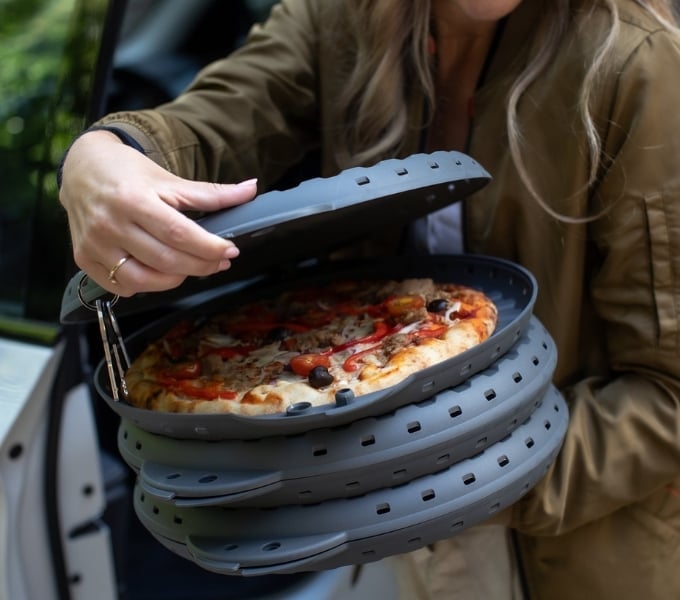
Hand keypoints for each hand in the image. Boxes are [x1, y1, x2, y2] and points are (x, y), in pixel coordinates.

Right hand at [59, 130, 257, 295]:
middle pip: (165, 260)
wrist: (82, 170)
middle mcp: (110, 224)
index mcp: (133, 200)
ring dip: (176, 280)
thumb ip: (211, 193)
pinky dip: (147, 285)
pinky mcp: (84, 259)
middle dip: (201, 265)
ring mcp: (94, 245)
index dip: (209, 247)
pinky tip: (160, 272)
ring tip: (191, 267)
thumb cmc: (129, 175)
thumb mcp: (169, 180)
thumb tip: (251, 190)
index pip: (179, 233)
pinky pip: (122, 287)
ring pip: (144, 280)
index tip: (230, 250)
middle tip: (219, 261)